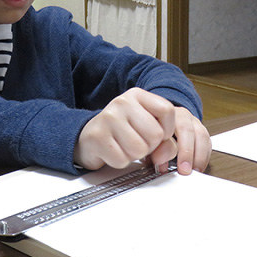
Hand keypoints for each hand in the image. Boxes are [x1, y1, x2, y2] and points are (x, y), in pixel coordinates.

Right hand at [73, 88, 210, 173]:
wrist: (88, 138)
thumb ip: (165, 138)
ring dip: (134, 155)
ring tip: (124, 146)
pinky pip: (122, 160)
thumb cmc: (121, 132)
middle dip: (150, 146)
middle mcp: (122, 102)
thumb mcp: (145, 126)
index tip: (159, 134)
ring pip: (140, 149)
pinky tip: (113, 151)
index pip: (167, 110)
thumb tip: (168, 151)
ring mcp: (108, 118)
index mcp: (137, 95)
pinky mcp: (97, 137)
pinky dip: (120, 162)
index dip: (168, 129)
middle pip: (156, 134)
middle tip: (137, 142)